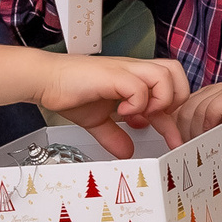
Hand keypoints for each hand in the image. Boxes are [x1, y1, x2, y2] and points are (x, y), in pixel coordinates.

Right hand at [34, 53, 190, 156]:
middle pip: (176, 71)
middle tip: (157, 120)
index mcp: (133, 79)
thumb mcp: (97, 121)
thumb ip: (114, 135)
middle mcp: (133, 70)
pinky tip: (123, 112)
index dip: (174, 120)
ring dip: (160, 99)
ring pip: (165, 74)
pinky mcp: (113, 74)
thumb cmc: (69, 92)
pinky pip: (139, 87)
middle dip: (176, 100)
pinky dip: (137, 104)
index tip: (173, 142)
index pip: (170, 91)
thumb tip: (126, 152)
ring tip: (141, 115)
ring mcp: (125, 70)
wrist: (45, 79)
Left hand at [169, 82, 221, 167]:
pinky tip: (213, 135)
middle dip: (183, 131)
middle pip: (185, 107)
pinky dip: (209, 121)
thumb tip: (178, 148)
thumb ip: (202, 134)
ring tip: (202, 147)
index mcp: (210, 97)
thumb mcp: (221, 136)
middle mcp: (218, 90)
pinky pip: (216, 105)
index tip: (179, 147)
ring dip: (196, 130)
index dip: (176, 128)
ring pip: (198, 106)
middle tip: (189, 150)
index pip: (181, 107)